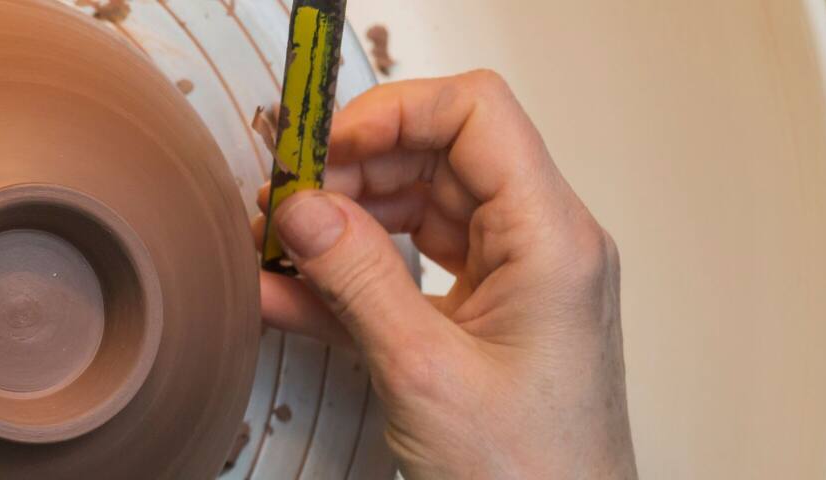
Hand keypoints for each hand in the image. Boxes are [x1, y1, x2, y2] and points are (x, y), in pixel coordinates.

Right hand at [255, 70, 635, 477]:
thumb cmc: (528, 475)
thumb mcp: (422, 370)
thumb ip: (356, 279)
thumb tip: (299, 207)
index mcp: (550, 239)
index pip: (476, 114)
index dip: (392, 113)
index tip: (320, 148)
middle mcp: (539, 246)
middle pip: (440, 156)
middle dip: (353, 170)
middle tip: (282, 202)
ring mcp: (512, 282)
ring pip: (418, 210)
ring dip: (342, 222)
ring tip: (275, 246)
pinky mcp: (483, 319)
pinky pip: (410, 269)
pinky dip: (350, 274)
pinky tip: (287, 289)